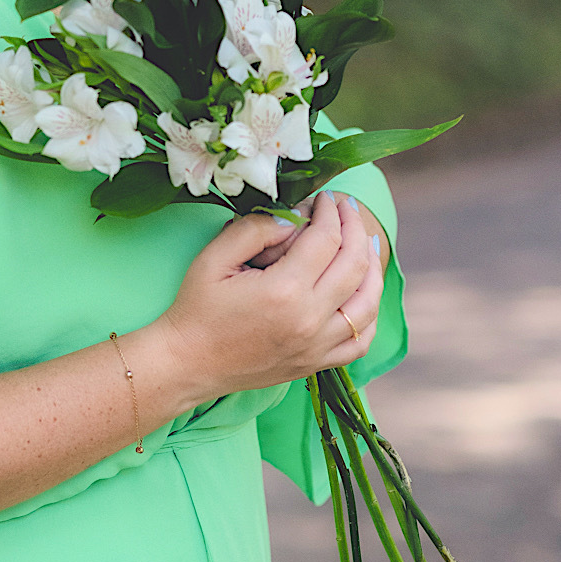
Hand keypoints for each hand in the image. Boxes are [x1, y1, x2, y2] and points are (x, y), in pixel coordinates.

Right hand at [152, 193, 382, 410]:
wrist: (188, 363)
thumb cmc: (196, 309)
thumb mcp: (213, 259)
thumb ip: (253, 230)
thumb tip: (292, 217)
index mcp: (284, 291)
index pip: (326, 240)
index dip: (330, 212)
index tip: (324, 197)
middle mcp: (309, 320)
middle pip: (354, 265)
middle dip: (355, 228)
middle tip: (347, 208)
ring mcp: (317, 347)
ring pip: (367, 303)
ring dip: (372, 267)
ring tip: (366, 243)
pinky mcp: (316, 364)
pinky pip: (361, 340)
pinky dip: (370, 313)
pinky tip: (365, 293)